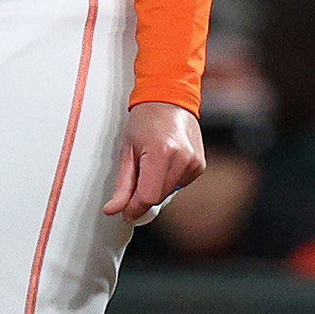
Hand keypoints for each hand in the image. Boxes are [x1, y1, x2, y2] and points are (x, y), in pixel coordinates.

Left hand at [103, 101, 204, 222]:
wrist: (169, 99)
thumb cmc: (145, 119)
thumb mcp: (127, 150)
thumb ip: (123, 184)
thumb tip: (114, 209)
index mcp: (161, 153)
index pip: (148, 197)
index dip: (134, 208)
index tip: (125, 214)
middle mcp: (182, 159)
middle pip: (159, 197)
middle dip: (143, 195)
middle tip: (135, 177)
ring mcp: (194, 163)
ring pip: (169, 192)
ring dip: (156, 186)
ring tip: (151, 162)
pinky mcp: (200, 165)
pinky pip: (180, 184)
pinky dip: (168, 180)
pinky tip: (164, 161)